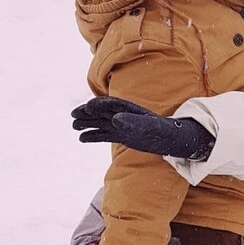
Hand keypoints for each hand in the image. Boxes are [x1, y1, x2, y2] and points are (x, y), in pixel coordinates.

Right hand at [71, 97, 214, 158]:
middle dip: (87, 112)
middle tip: (73, 115)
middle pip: (101, 112)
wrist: (170, 140)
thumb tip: (115, 119)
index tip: (87, 108)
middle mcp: (123, 115)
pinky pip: (103, 135)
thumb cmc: (162, 130)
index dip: (98, 105)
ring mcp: (121, 125)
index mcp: (129, 108)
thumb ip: (134, 122)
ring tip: (74, 126)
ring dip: (87, 123)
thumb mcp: (149, 126)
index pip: (110, 104)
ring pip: (100, 122)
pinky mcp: (120, 135)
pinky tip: (81, 138)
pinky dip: (93, 136)